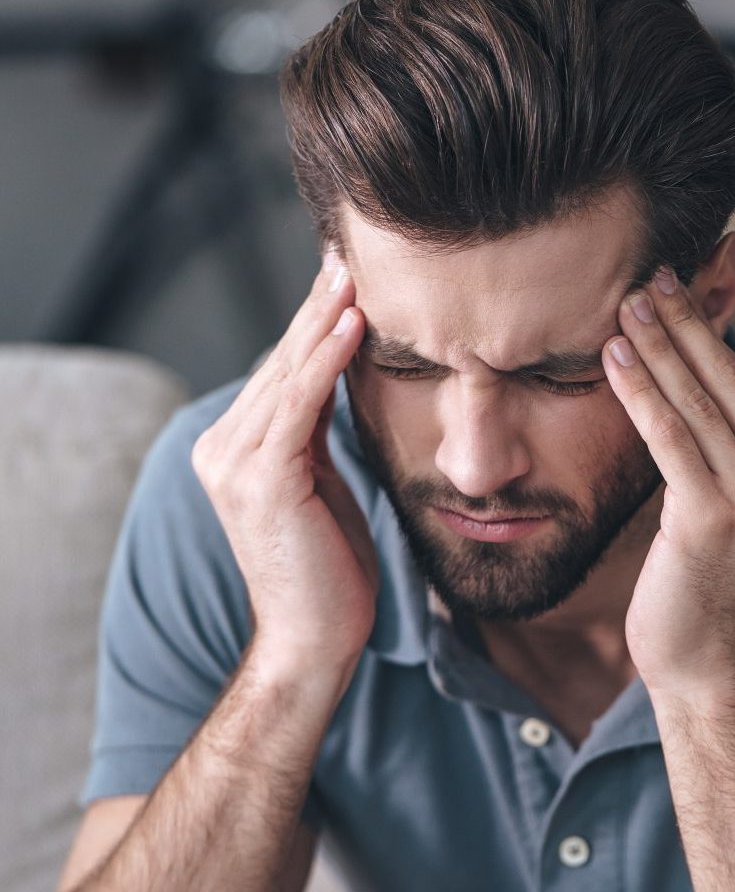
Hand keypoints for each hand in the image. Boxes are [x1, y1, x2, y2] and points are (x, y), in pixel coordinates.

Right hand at [191, 249, 377, 682]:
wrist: (313, 639)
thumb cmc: (328, 567)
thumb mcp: (321, 484)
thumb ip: (317, 434)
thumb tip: (340, 379)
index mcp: (235, 449)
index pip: (283, 372)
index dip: (313, 323)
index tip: (343, 276)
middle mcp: (223, 448)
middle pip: (282, 363)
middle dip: (318, 306)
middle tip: (348, 252)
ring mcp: (235, 463)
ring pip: (288, 374)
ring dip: (324, 318)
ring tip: (354, 271)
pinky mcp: (261, 479)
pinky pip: (300, 405)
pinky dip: (326, 360)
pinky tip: (352, 322)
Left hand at [602, 264, 734, 697]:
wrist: (703, 654)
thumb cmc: (710, 572)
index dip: (705, 327)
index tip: (673, 283)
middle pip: (723, 379)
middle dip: (681, 323)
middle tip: (647, 273)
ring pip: (696, 401)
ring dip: (657, 347)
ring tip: (625, 302)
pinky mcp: (711, 514)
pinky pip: (670, 437)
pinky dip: (641, 392)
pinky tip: (613, 358)